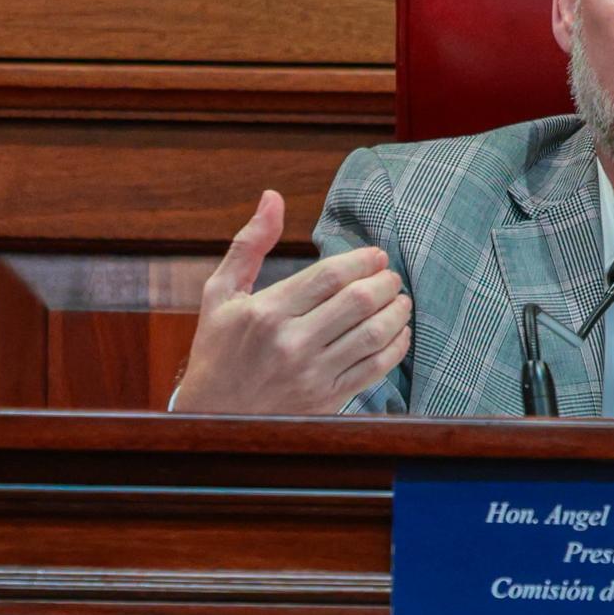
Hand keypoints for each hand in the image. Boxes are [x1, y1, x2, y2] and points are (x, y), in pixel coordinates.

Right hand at [167, 191, 410, 415]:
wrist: (213, 416)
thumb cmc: (217, 350)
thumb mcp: (221, 293)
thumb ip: (249, 244)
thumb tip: (273, 198)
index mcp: (266, 312)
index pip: (329, 276)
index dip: (362, 260)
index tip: (377, 255)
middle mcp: (291, 343)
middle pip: (357, 302)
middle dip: (384, 282)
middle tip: (391, 276)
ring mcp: (312, 375)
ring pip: (372, 334)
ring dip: (396, 312)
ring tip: (400, 300)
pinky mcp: (327, 400)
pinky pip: (375, 369)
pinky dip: (395, 347)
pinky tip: (398, 333)